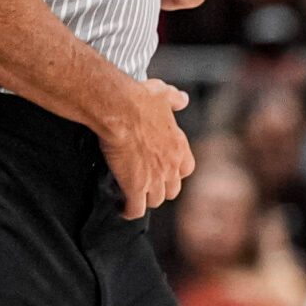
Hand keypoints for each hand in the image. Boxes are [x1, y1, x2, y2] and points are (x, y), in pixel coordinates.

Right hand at [99, 77, 193, 215]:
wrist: (120, 108)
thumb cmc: (138, 99)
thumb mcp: (163, 94)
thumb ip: (174, 99)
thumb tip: (182, 99)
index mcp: (179, 146)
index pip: (185, 170)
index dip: (173, 172)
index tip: (162, 170)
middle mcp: (171, 165)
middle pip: (172, 190)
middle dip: (160, 189)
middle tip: (145, 186)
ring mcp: (155, 178)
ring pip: (155, 201)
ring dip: (144, 200)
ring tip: (131, 197)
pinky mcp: (135, 186)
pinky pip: (135, 209)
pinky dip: (129, 211)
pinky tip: (121, 209)